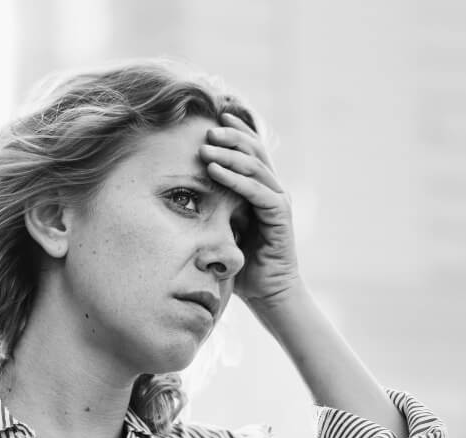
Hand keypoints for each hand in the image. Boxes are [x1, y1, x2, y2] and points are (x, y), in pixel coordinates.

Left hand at [200, 112, 300, 307]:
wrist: (269, 293)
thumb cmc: (245, 264)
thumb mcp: (224, 228)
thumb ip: (214, 208)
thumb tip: (185, 194)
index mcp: (261, 189)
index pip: (251, 151)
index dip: (236, 131)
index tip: (215, 116)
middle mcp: (273, 190)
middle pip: (255, 151)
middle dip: (231, 135)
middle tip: (208, 126)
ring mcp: (278, 201)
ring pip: (255, 166)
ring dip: (229, 153)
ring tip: (206, 145)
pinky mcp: (279, 216)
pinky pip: (257, 191)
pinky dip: (235, 178)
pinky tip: (215, 169)